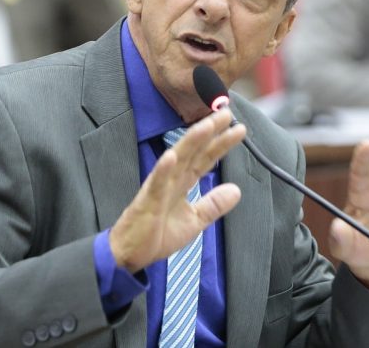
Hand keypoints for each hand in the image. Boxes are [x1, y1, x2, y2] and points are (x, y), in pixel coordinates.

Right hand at [109, 108, 245, 272]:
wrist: (130, 254)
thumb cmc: (156, 235)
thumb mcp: (194, 221)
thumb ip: (213, 204)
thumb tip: (236, 190)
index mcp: (182, 182)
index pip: (205, 158)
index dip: (221, 144)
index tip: (238, 129)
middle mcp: (171, 179)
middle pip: (193, 151)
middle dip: (209, 132)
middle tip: (226, 113)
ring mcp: (158, 187)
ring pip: (176, 160)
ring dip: (190, 142)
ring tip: (206, 126)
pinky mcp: (146, 201)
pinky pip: (155, 183)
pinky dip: (163, 169)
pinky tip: (171, 156)